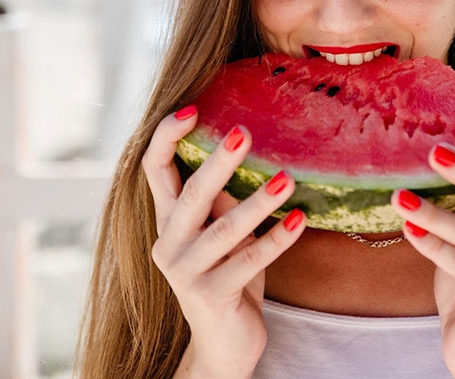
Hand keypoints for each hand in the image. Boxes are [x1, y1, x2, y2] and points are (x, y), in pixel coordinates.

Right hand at [141, 106, 305, 377]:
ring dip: (258, 201)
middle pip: (190, 193)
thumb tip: (247, 154)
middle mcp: (167, 243)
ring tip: (288, 178)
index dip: (167, 137)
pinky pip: (248, 262)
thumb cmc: (229, 278)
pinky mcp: (210, 296)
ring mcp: (185, 272)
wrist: (223, 346)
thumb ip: (225, 201)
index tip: (193, 109)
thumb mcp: (225, 234)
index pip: (154, 169)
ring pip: (224, 229)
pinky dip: (276, 240)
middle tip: (244, 133)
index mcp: (167, 220)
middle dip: (218, 162)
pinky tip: (300, 220)